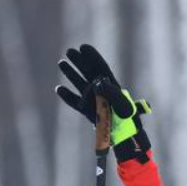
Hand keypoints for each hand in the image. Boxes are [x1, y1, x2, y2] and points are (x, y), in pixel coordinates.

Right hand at [55, 43, 152, 162]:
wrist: (124, 138)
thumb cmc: (127, 122)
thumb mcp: (123, 106)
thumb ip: (113, 94)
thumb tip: (100, 83)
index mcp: (112, 86)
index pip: (101, 68)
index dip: (93, 57)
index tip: (83, 47)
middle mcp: (102, 91)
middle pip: (88, 72)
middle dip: (79, 61)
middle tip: (69, 51)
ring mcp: (94, 101)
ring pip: (80, 84)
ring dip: (71, 74)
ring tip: (61, 63)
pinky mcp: (88, 112)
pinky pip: (76, 102)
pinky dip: (67, 96)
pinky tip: (59, 89)